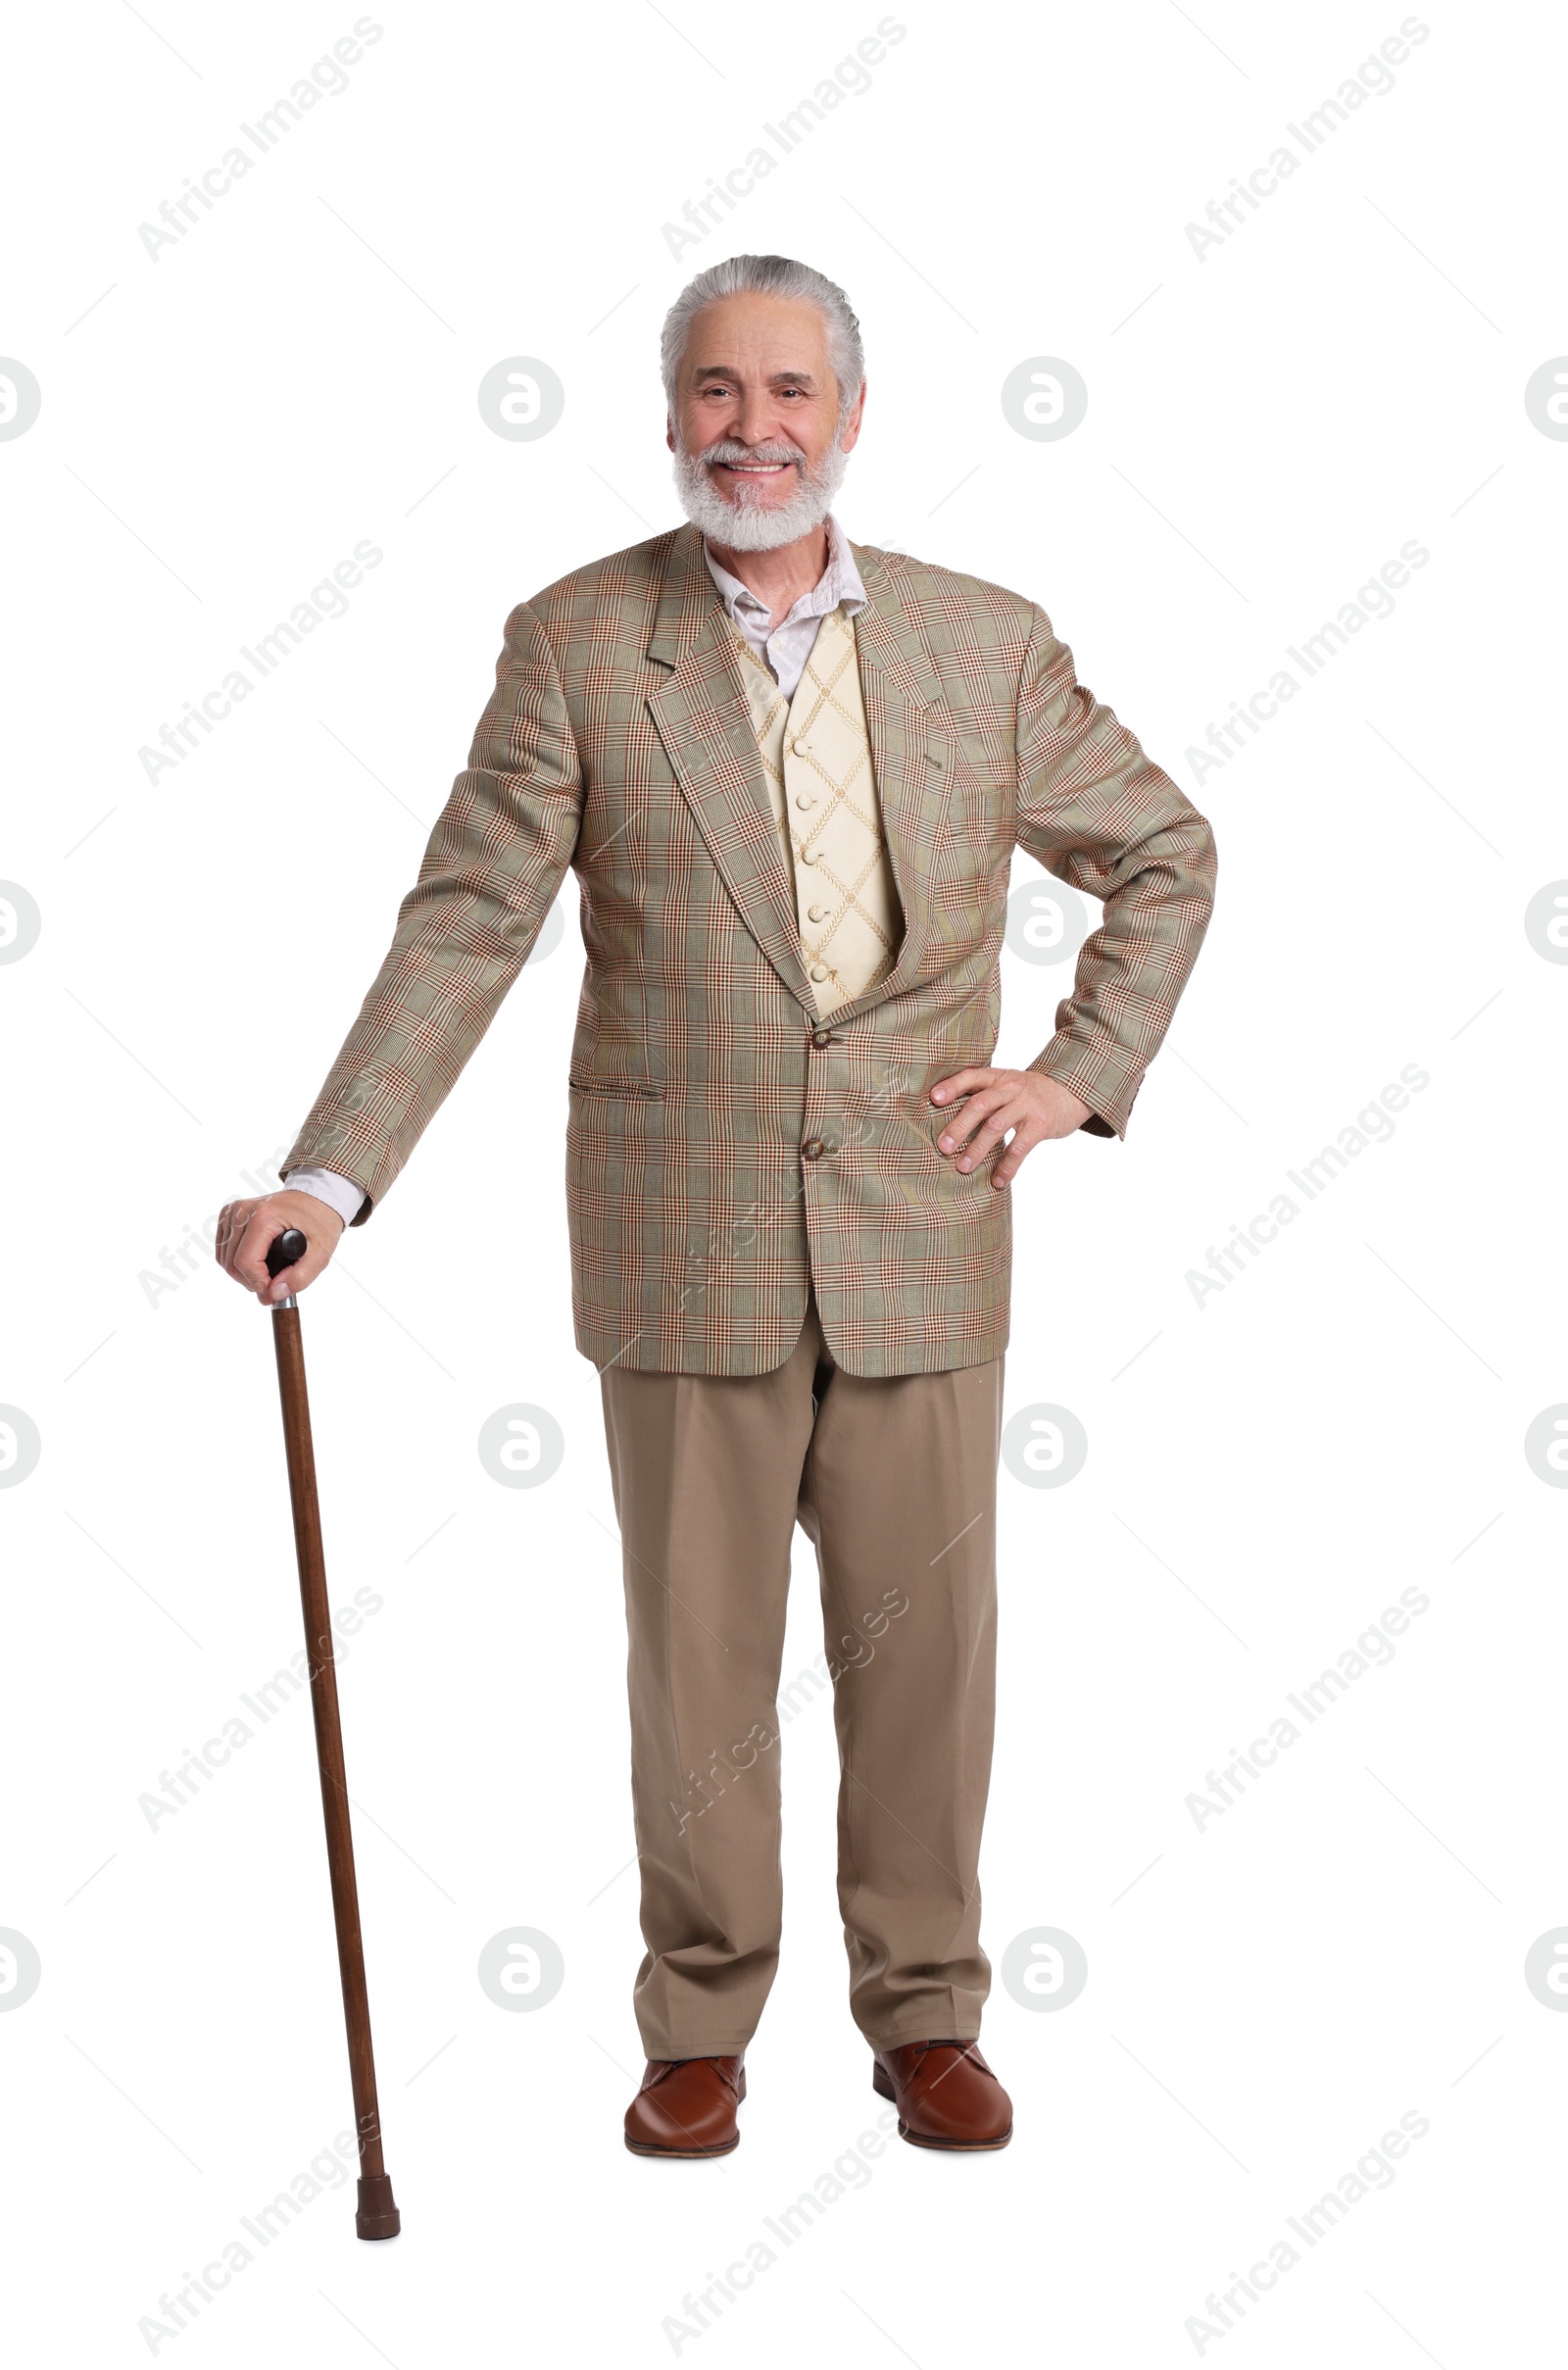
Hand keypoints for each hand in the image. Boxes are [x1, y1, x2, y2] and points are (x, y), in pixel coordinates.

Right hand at [215, 1189, 345, 1304]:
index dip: (258, 1284)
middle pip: (232, 1264)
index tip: (274, 1291)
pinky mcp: (229, 1215)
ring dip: (244, 1274)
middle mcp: (243, 1211)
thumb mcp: (320, 1253)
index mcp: (264, 1216)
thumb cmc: (319, 1222)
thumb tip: (275, 1294)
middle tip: (275, 1283)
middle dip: (252, 1282)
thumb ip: (300, 1277)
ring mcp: (233, 1211)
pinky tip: (258, 1260)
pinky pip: (224, 1250)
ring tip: (268, 1271)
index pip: (246, 1262)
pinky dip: (237, 1261)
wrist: (315, 1199)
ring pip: (225, 1259)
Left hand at [930, 1067, 1093, 1188]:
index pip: (971, 1076)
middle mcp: (1010, 1088)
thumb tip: (949, 1123)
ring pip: (996, 1126)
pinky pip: (1020, 1147)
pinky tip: (998, 1181)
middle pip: (979, 1104)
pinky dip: (1007, 1166)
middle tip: (942, 1147)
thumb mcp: (1009, 1085)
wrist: (1074, 1091)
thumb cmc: (1031, 1093)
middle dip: (959, 1126)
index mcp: (998, 1077)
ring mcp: (1027, 1105)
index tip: (933, 1099)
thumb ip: (985, 1096)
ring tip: (963, 1168)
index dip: (952, 1086)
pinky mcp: (1041, 1123)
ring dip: (978, 1149)